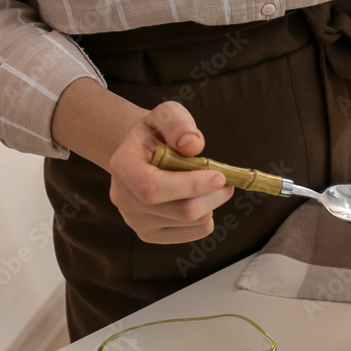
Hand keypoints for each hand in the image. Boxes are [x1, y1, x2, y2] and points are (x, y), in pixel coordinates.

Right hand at [107, 101, 232, 243]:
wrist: (142, 153)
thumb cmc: (157, 132)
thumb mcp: (166, 115)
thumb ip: (179, 124)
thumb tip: (192, 145)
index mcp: (122, 166)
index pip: (153, 188)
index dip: (190, 186)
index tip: (219, 176)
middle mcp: (123, 198)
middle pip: (180, 210)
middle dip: (213, 196)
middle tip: (227, 180)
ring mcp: (135, 220)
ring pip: (191, 222)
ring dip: (211, 204)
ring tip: (208, 185)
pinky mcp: (150, 234)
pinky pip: (192, 233)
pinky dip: (207, 218)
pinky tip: (199, 200)